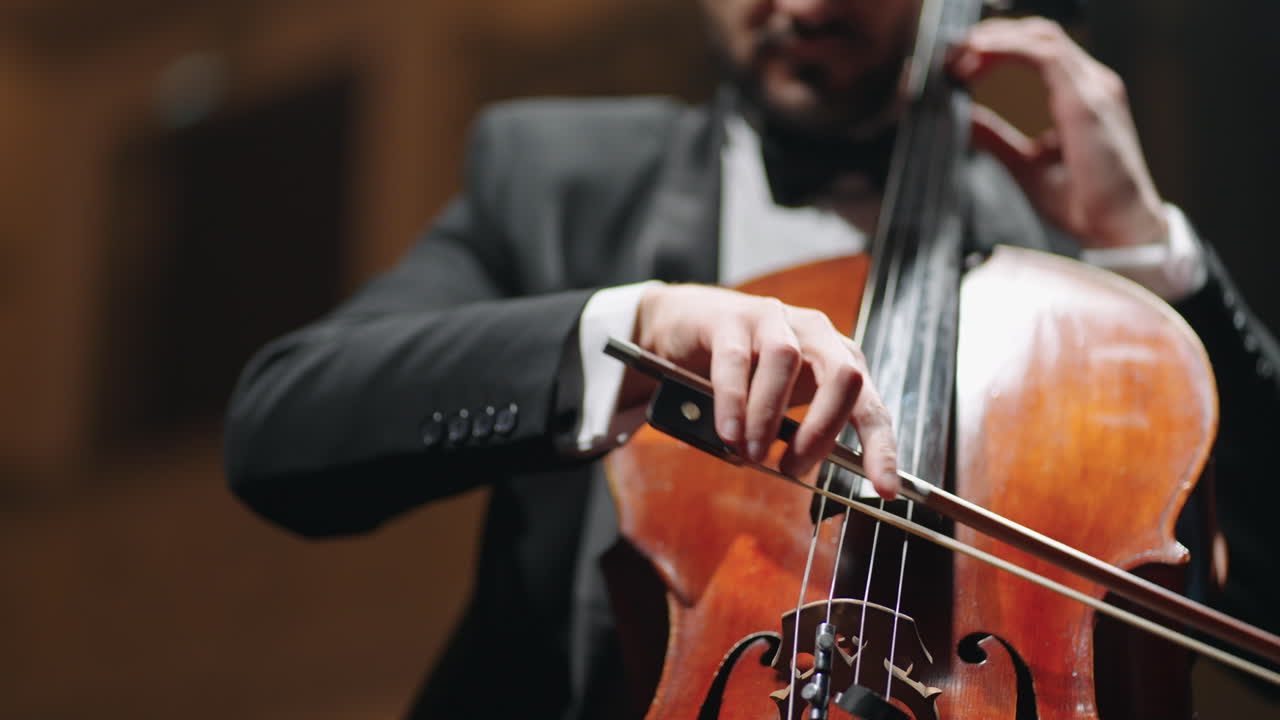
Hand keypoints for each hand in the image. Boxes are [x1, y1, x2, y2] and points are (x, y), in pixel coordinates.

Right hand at [629, 284, 898, 498]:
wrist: (685, 326)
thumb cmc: (742, 371)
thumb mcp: (781, 404)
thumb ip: (794, 434)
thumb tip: (796, 474)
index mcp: (839, 361)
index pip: (872, 408)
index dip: (881, 449)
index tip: (884, 489)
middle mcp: (816, 335)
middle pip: (843, 377)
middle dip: (820, 430)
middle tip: (791, 468)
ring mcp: (775, 319)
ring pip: (786, 360)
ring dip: (768, 416)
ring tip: (750, 451)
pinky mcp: (730, 317)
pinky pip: (735, 359)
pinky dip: (733, 400)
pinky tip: (728, 431)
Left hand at [948, 17, 1167, 248]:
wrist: (1119, 230)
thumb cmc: (1084, 203)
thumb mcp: (1025, 165)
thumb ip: (996, 138)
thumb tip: (965, 119)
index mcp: (1080, 95)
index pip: (1037, 50)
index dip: (996, 47)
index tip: (959, 65)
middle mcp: (1092, 84)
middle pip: (1038, 34)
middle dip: (991, 37)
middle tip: (952, 56)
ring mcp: (1095, 88)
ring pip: (1042, 38)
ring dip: (995, 41)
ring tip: (961, 56)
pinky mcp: (1088, 102)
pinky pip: (1046, 57)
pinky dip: (1009, 51)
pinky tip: (980, 59)